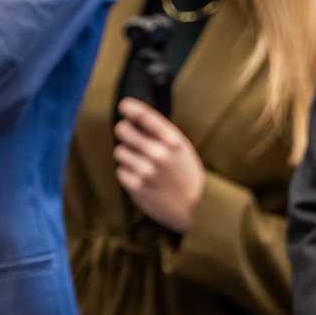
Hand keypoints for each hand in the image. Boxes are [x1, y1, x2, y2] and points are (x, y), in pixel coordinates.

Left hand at [112, 98, 204, 232]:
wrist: (196, 209)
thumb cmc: (187, 175)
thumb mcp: (182, 150)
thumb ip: (161, 134)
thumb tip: (134, 118)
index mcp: (173, 140)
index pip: (145, 116)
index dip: (130, 108)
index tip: (124, 106)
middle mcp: (158, 153)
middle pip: (123, 129)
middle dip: (125, 131)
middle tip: (130, 136)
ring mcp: (146, 171)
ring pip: (119, 151)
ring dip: (127, 155)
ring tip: (142, 164)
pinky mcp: (137, 186)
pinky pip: (121, 171)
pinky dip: (128, 173)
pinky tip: (142, 178)